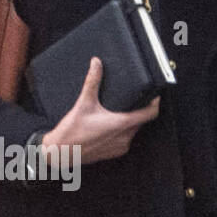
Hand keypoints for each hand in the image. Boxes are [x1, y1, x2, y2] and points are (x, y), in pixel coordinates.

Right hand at [41, 56, 159, 163]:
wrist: (61, 152)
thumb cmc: (72, 131)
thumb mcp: (83, 103)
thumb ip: (92, 81)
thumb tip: (96, 63)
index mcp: (122, 123)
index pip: (150, 114)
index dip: (155, 103)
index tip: (154, 95)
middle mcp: (125, 137)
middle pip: (141, 121)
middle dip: (138, 110)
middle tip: (129, 100)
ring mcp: (121, 146)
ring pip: (134, 130)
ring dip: (129, 121)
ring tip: (116, 112)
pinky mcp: (115, 152)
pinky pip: (125, 139)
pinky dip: (121, 132)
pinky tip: (108, 126)